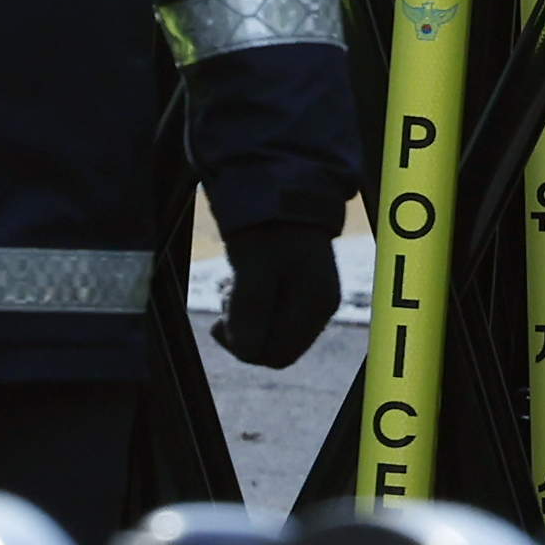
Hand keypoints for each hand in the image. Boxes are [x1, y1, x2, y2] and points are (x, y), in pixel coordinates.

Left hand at [212, 221, 338, 367]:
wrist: (282, 189)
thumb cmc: (268, 227)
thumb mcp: (253, 266)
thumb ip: (249, 310)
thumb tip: (244, 351)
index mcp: (316, 305)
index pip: (276, 355)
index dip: (244, 344)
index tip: (224, 315)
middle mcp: (321, 309)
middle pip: (274, 349)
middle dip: (243, 331)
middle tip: (227, 296)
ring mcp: (313, 301)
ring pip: (271, 334)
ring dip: (244, 317)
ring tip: (232, 284)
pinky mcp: (302, 292)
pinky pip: (272, 318)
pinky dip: (251, 306)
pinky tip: (242, 282)